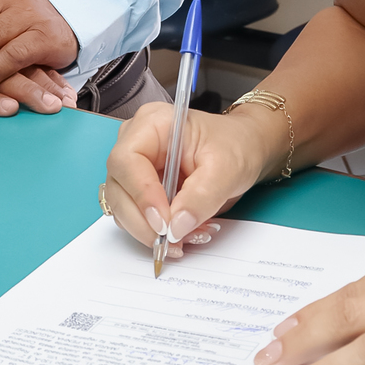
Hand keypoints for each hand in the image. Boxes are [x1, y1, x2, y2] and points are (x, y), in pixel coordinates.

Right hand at [103, 99, 286, 250]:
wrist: (245, 150)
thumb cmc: (235, 145)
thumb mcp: (227, 168)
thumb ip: (202, 197)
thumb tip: (176, 227)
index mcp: (153, 124)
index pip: (127, 160)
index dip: (141, 194)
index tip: (164, 222)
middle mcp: (136, 143)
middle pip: (119, 189)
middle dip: (144, 222)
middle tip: (173, 240)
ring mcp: (135, 167)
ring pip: (124, 209)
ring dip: (151, 232)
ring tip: (189, 235)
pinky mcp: (141, 189)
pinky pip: (137, 218)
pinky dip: (157, 233)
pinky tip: (185, 232)